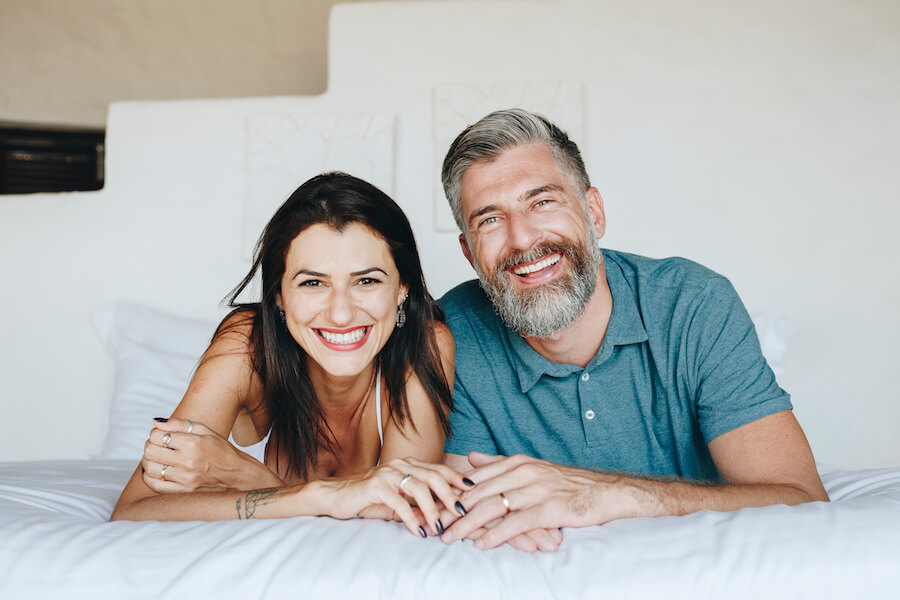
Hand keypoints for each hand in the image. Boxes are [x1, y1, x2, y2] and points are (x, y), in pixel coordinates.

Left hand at [141, 418, 281, 492]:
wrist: (237, 474)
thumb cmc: (222, 450)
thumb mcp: (205, 430)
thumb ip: (180, 424)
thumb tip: (157, 423)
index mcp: (192, 443)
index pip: (156, 435)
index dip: (155, 433)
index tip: (162, 434)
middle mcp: (187, 461)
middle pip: (149, 451)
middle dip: (150, 445)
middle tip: (158, 445)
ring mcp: (184, 479)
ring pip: (150, 468)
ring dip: (149, 460)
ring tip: (158, 457)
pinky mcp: (183, 492)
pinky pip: (155, 485)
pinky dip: (151, 476)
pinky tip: (158, 471)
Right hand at [312, 457, 469, 538]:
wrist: (336, 495)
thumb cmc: (369, 498)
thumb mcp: (397, 500)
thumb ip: (417, 505)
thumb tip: (440, 516)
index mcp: (408, 464)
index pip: (438, 468)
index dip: (456, 478)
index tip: (472, 489)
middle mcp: (400, 465)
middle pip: (433, 476)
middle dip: (450, 494)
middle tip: (461, 512)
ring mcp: (387, 474)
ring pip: (418, 488)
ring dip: (432, 510)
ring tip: (439, 527)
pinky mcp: (375, 487)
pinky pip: (399, 503)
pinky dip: (412, 519)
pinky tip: (419, 532)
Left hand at [441, 452, 621, 549]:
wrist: (604, 492)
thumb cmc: (566, 483)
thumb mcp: (531, 466)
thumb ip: (499, 464)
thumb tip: (471, 457)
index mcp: (516, 462)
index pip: (475, 478)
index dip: (451, 493)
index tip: (433, 505)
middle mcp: (523, 473)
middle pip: (478, 493)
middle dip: (452, 511)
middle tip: (432, 525)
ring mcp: (535, 490)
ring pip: (491, 507)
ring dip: (466, 525)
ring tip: (449, 537)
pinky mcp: (548, 509)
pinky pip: (515, 523)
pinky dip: (496, 535)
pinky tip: (482, 544)